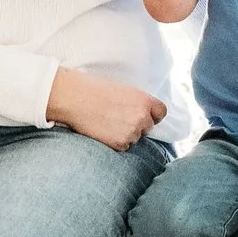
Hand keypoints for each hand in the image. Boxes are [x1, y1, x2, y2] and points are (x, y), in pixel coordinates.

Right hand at [47, 67, 167, 150]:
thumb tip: (143, 113)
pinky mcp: (120, 143)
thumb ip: (137, 102)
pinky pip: (123, 146)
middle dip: (137, 125)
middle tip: (118, 119)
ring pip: (134, 138)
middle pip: (147, 127)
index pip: (161, 112)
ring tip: (107, 123)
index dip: (153, 115)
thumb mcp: (122, 90)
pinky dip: (115, 142)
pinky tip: (103, 131)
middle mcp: (142, 117)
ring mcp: (132, 131)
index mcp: (144, 100)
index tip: (145, 116)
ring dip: (125, 134)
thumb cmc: (95, 90)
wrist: (76, 99)